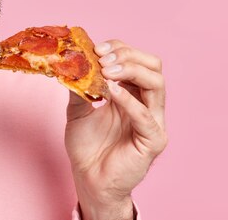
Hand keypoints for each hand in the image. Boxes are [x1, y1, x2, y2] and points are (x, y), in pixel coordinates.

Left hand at [65, 40, 166, 219]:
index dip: (119, 49)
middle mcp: (147, 104)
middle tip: (101, 58)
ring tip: (106, 72)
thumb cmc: (87, 146)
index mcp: (132, 93)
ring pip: (156, 84)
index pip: (137, 60)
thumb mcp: (77, 109)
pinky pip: (146, 116)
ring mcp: (153, 121)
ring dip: (130, 71)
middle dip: (127, 56)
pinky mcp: (153, 140)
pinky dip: (128, 100)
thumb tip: (71, 61)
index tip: (95, 48)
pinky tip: (111, 92)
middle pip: (153, 66)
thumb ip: (79, 86)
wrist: (88, 178)